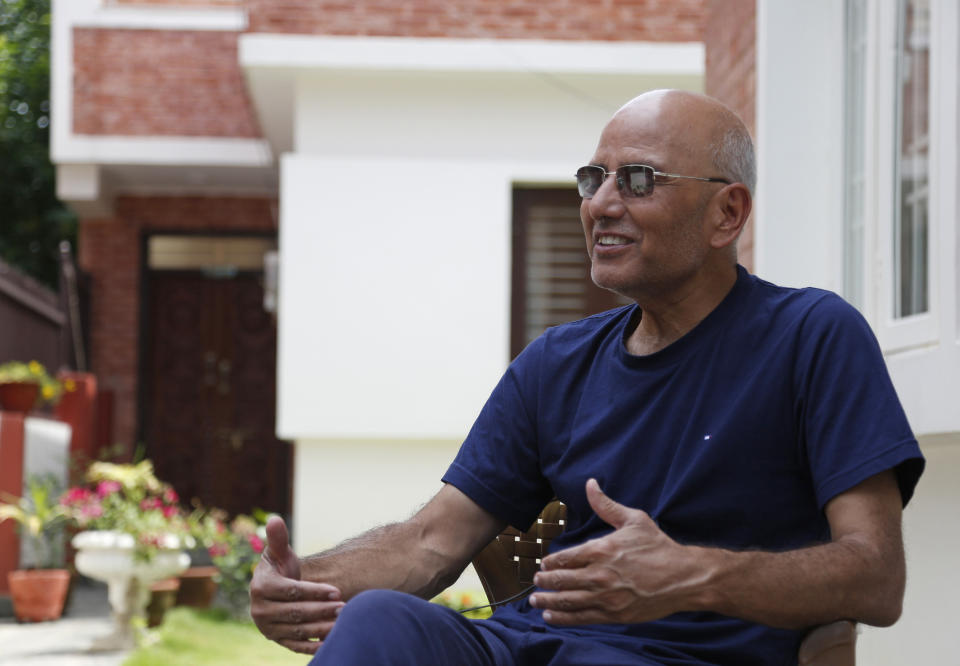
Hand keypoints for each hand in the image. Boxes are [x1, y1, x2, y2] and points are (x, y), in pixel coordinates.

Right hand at [250, 516, 344, 653]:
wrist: (273, 591)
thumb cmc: (280, 568)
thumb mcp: (279, 553)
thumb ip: (278, 538)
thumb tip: (274, 519)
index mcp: (261, 587)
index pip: (291, 591)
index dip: (314, 591)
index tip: (336, 591)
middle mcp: (260, 611)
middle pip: (296, 612)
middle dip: (321, 610)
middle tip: (344, 607)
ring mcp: (267, 628)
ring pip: (297, 630)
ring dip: (321, 628)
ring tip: (343, 622)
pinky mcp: (275, 640)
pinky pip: (295, 646)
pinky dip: (312, 647)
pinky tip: (330, 643)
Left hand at [529, 479, 703, 625]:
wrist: (684, 577)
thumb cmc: (659, 546)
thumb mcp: (633, 520)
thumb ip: (606, 505)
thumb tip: (590, 484)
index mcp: (601, 550)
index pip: (565, 557)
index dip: (550, 562)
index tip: (543, 564)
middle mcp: (600, 575)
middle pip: (561, 580)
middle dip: (544, 582)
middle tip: (536, 582)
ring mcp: (606, 597)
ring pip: (567, 601)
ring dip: (547, 602)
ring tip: (536, 601)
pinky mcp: (614, 615)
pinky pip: (581, 617)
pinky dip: (563, 618)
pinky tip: (551, 617)